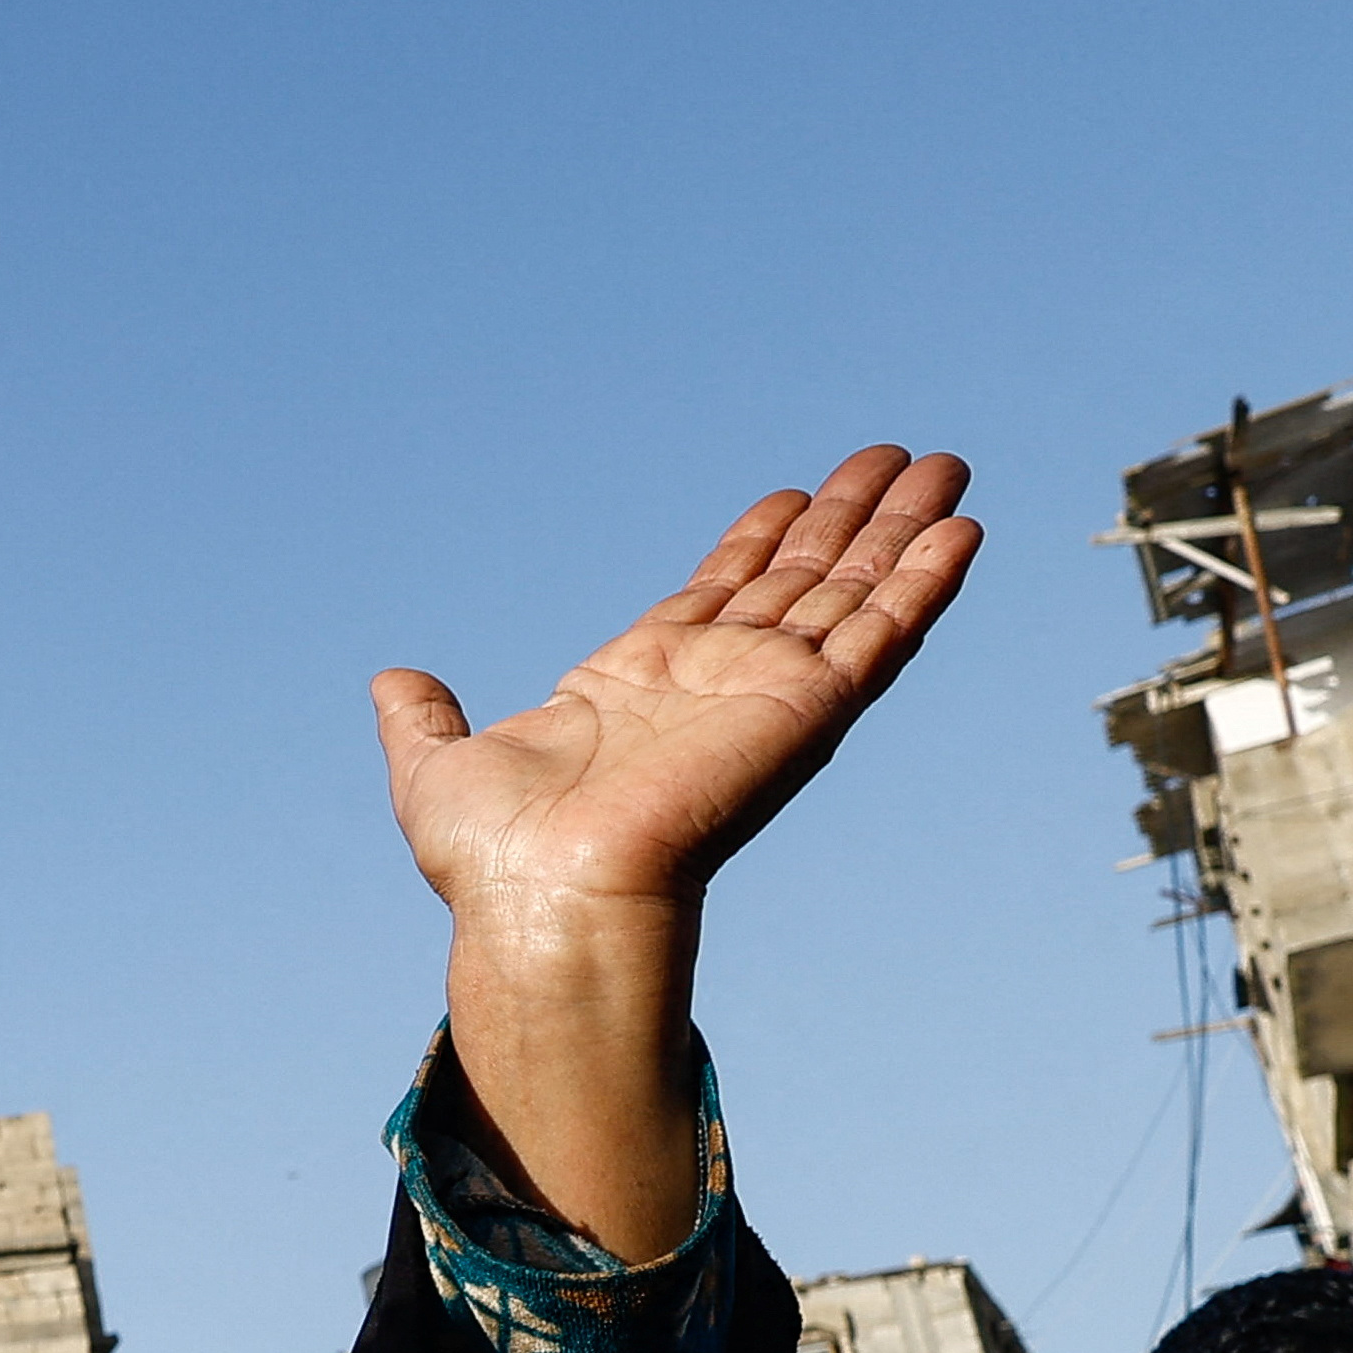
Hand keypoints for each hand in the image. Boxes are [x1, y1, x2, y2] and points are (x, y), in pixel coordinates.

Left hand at [376, 448, 976, 928]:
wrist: (546, 893)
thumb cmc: (493, 860)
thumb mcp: (436, 771)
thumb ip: (421, 722)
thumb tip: (391, 684)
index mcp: (641, 682)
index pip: (721, 592)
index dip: (761, 540)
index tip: (797, 493)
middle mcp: (715, 683)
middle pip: (802, 580)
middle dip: (850, 521)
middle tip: (897, 458)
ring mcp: (768, 693)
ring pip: (854, 594)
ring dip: (904, 532)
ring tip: (947, 467)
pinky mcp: (808, 710)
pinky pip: (881, 636)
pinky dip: (924, 584)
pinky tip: (962, 532)